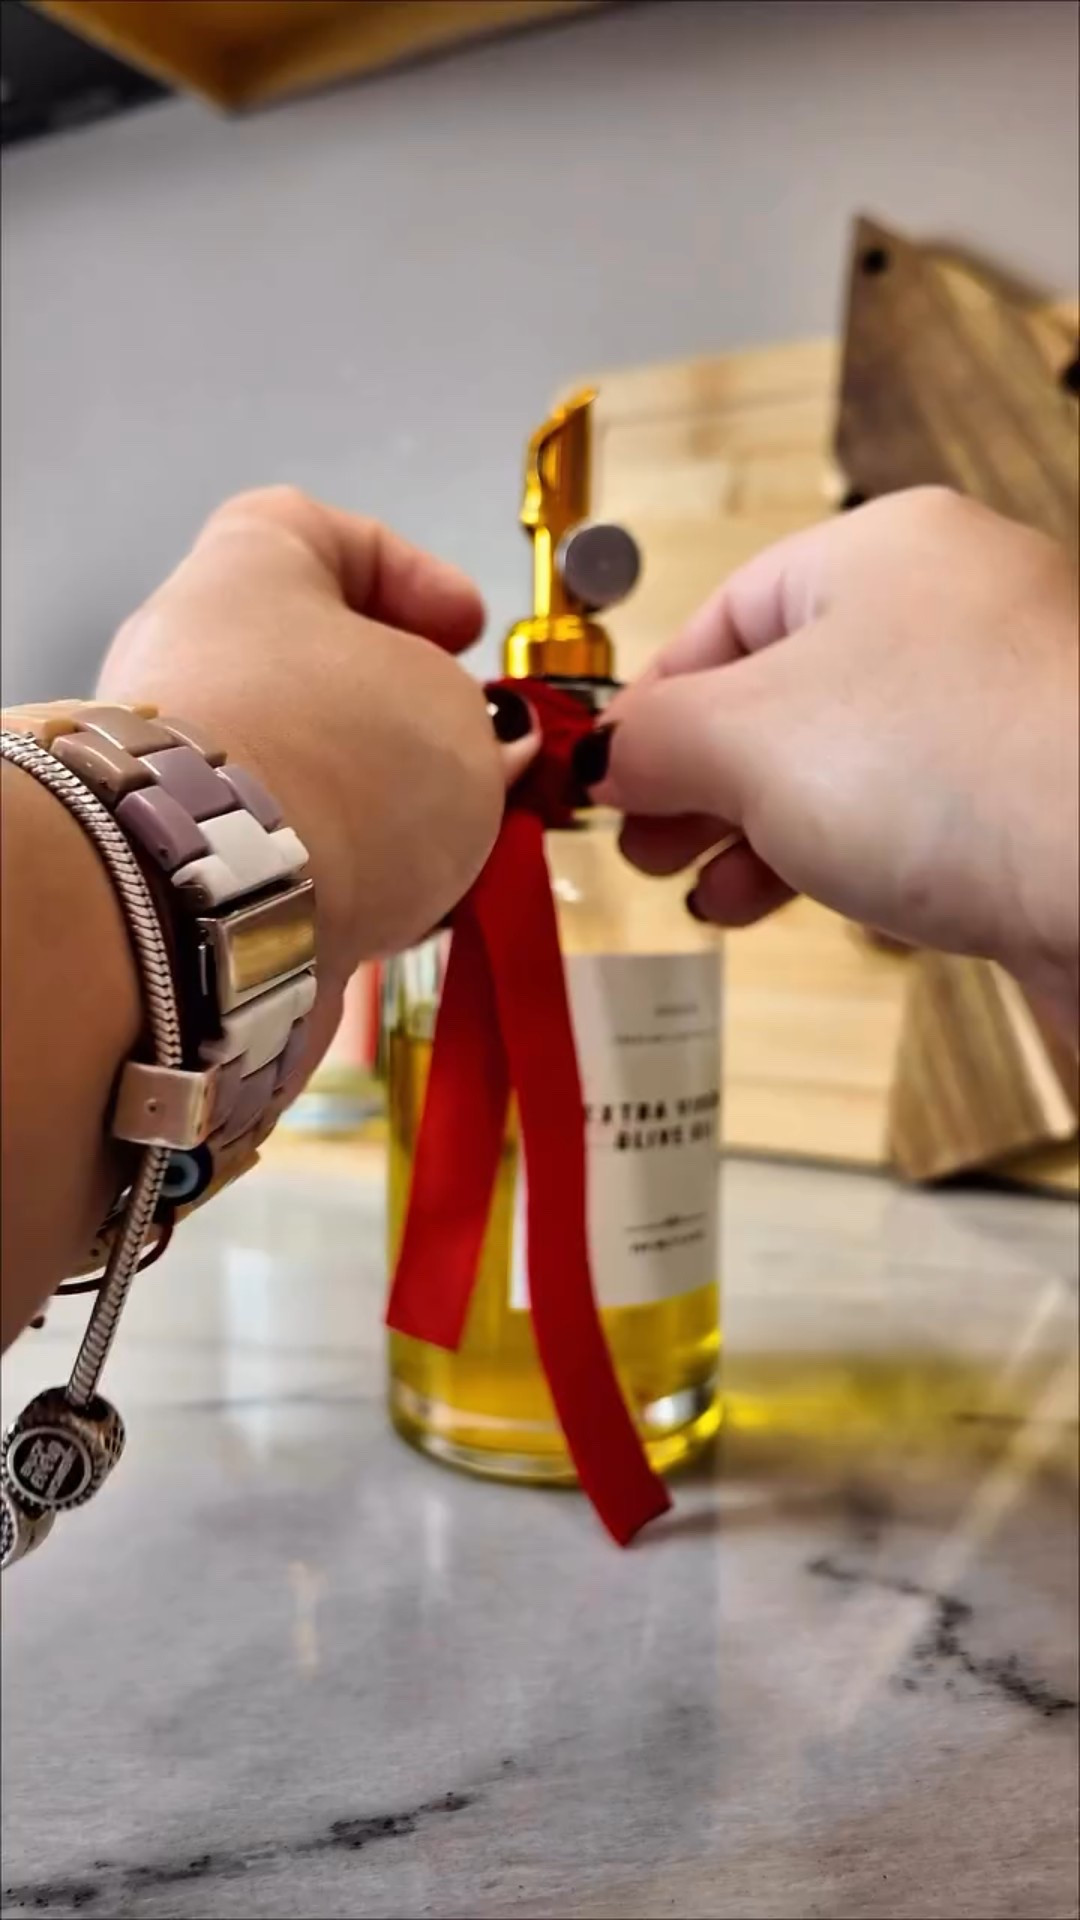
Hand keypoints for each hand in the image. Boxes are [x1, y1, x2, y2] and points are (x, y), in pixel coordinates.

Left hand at [99, 487, 535, 993]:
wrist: (223, 899)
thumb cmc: (348, 755)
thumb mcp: (458, 713)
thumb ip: (473, 720)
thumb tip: (475, 751)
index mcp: (243, 570)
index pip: (324, 533)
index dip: (412, 574)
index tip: (470, 633)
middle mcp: (189, 654)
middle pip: (314, 664)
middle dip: (403, 712)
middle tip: (473, 751)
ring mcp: (171, 762)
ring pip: (301, 765)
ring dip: (378, 798)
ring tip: (450, 842)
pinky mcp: (174, 860)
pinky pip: (277, 845)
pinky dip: (339, 863)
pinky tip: (399, 897)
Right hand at [586, 489, 1078, 1025]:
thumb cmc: (964, 775)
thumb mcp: (747, 742)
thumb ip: (652, 743)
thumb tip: (603, 760)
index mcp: (884, 549)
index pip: (723, 615)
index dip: (650, 707)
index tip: (602, 781)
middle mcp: (953, 609)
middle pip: (780, 692)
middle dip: (698, 781)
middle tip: (646, 844)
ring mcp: (1003, 706)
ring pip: (841, 761)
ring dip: (757, 831)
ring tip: (710, 892)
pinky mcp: (1035, 797)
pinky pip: (907, 814)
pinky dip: (835, 854)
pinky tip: (793, 901)